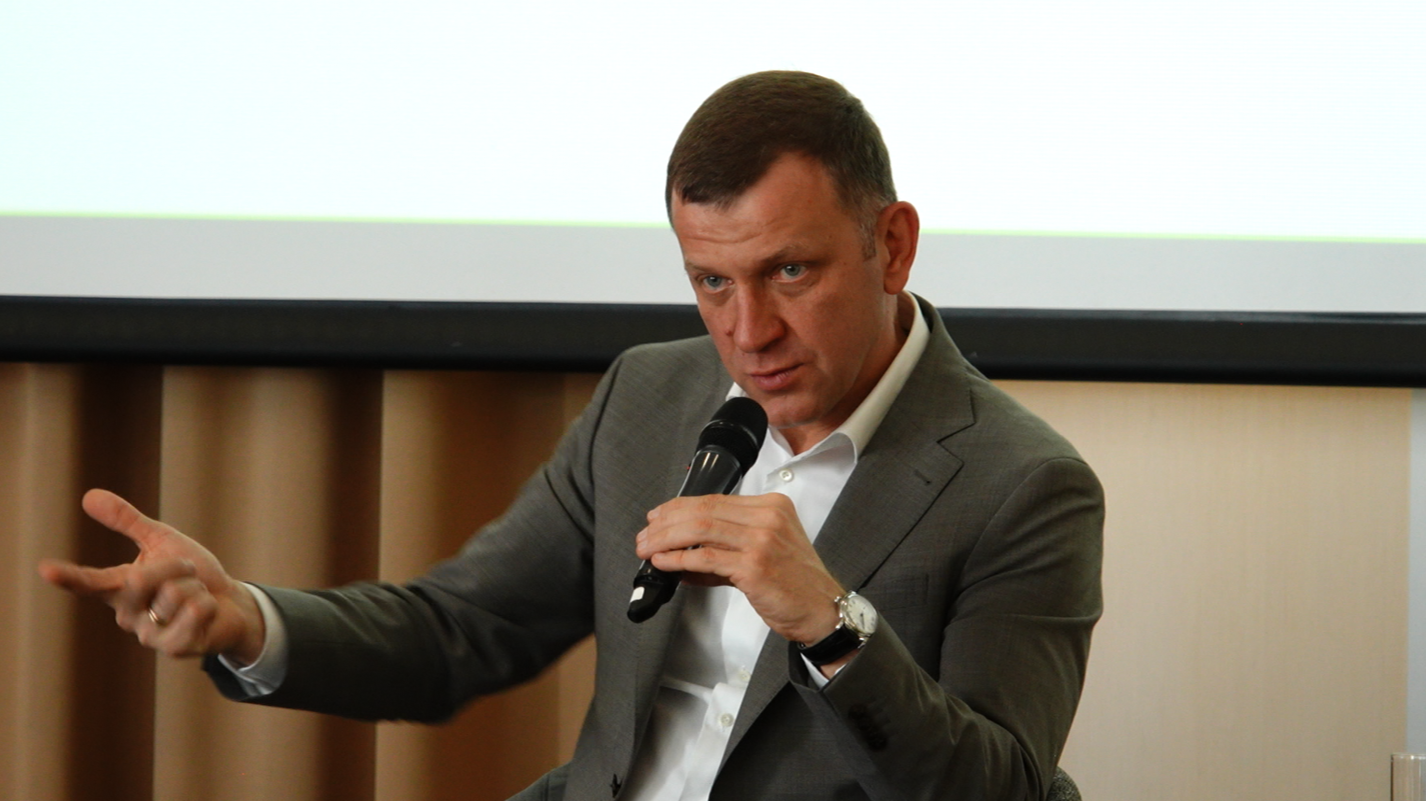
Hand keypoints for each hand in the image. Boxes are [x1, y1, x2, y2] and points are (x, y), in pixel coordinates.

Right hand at [37, 489, 265, 662]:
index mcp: (120, 589)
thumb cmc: (193, 575)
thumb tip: (88, 495)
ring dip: (196, 586)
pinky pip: (196, 610)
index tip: (46, 569)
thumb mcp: (161, 542)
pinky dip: (208, 604)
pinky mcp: (173, 647)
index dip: (70, 576)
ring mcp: (148, 635)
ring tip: (196, 596)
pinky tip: (206, 614)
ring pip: (175, 593)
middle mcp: (127, 615)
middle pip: (142, 578)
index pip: (91, 581)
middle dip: (176, 566)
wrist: (231, 605)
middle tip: (188, 573)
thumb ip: (127, 522)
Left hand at [635, 492, 843, 646]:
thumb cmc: (796, 584)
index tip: (659, 516)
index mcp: (772, 506)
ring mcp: (762, 540)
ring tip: (648, 547)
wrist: (822, 610)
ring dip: (666, 539)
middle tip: (646, 533)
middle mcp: (768, 518)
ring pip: (700, 530)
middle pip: (704, 510)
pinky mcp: (755, 565)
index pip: (715, 500)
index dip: (680, 507)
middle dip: (667, 522)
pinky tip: (665, 563)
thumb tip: (682, 554)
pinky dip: (679, 559)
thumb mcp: (764, 553)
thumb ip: (725, 550)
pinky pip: (706, 558)